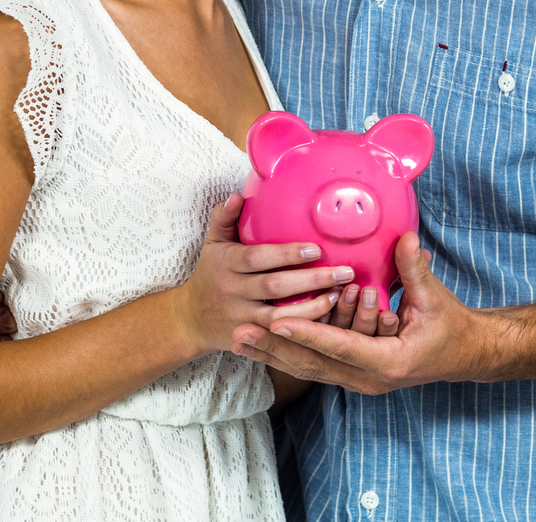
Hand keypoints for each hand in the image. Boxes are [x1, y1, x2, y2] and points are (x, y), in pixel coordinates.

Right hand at [178, 194, 352, 356]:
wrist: (191, 319)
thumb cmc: (210, 274)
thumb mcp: (213, 243)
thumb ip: (224, 217)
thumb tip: (237, 195)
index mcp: (227, 263)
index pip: (257, 257)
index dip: (286, 254)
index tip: (316, 249)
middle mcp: (234, 291)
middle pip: (274, 286)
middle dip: (311, 280)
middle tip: (345, 271)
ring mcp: (242, 318)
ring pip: (281, 316)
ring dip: (313, 307)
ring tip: (340, 293)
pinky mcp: (251, 339)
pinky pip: (281, 337)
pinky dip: (304, 328)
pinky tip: (327, 317)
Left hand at [231, 232, 493, 393]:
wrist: (463, 355)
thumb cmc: (449, 325)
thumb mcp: (434, 298)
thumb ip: (415, 269)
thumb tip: (407, 238)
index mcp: (388, 362)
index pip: (339, 346)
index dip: (307, 332)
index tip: (277, 320)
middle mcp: (368, 379)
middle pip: (313, 365)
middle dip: (276, 349)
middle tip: (241, 332)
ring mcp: (360, 381)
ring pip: (309, 370)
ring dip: (274, 355)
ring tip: (241, 341)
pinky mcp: (354, 374)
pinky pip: (317, 366)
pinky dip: (290, 355)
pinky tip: (265, 346)